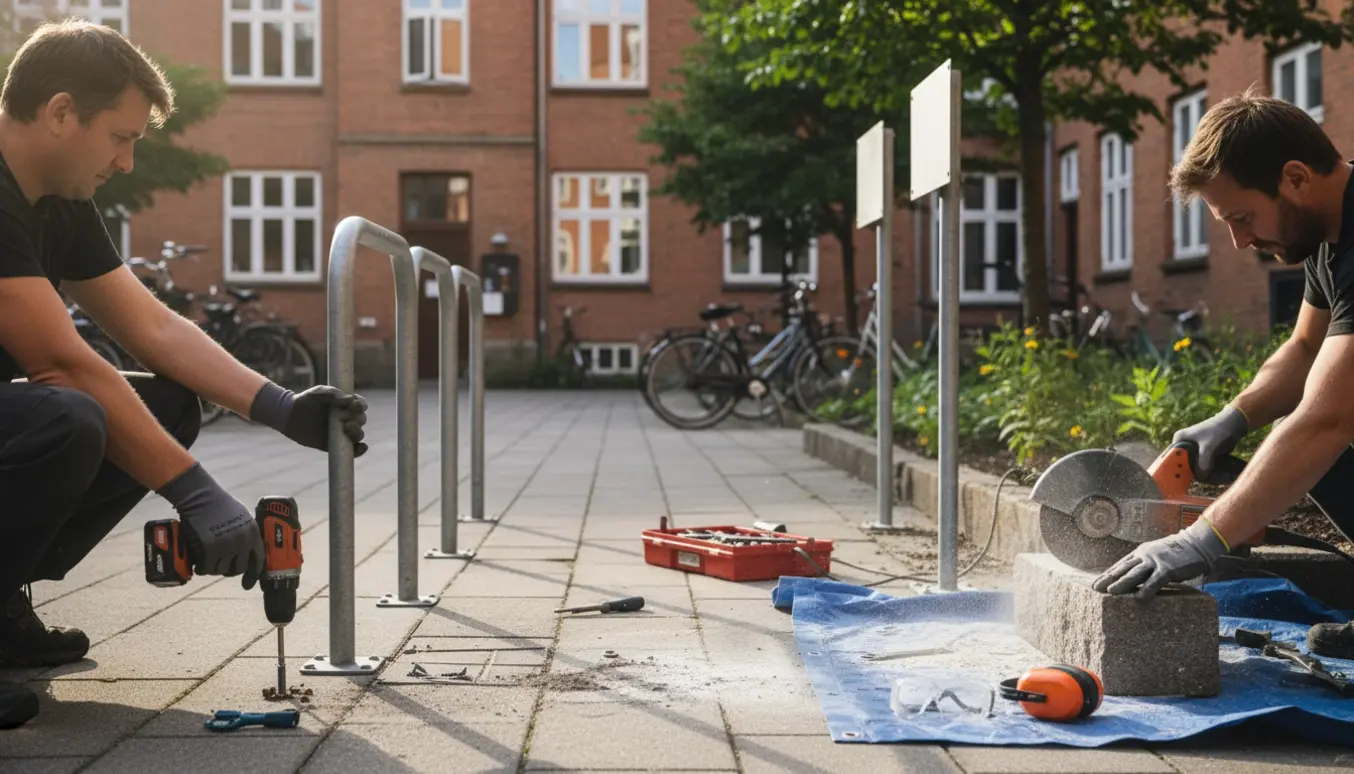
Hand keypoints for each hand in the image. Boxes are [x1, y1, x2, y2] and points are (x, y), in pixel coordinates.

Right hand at [156, 463, 264, 589]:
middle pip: (239, 569)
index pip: (259, 560)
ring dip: (214, 568)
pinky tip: (199, 565)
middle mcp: (243, 542)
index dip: (254, 574)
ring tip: (208, 560)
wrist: (201, 497)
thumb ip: (247, 533)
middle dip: (229, 570)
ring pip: (221, 570)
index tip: (248, 584)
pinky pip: (207, 568)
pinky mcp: (209, 549)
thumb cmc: (220, 504)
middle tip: (220, 565)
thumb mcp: (242, 517)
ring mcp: (226, 546)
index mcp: (253, 534)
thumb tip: (247, 550)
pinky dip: (202, 569)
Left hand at [249, 382, 367, 455]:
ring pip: (358, 435)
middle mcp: (346, 418)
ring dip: (358, 433)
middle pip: (361, 420)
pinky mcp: (334, 445)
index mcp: (345, 405)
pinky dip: (359, 450)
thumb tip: (350, 400)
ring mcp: (341, 432)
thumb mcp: (318, 393)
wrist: (289, 415)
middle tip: (347, 421)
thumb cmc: (305, 401)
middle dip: (358, 420)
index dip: (361, 405)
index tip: (356, 406)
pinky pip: (351, 450)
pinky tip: (362, 447)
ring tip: (347, 429)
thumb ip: (333, 395)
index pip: (360, 405)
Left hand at [1091, 518, 1228, 599]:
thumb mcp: (1155, 556)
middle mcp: (1144, 556)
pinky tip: (1139, 598)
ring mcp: (1156, 561)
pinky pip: (1155, 581)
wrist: (1196, 544)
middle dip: (1108, 579)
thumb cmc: (1176, 553)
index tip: (1094, 584)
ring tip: (1110, 592)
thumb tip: (1132, 580)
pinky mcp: (1168, 569)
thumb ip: (1144, 566)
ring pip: (1135, 574)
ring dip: (1122, 583)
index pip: (1119, 565)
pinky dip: (1147, 589)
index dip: (1106, 575)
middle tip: (1095, 589)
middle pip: (1123, 568)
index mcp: (1140, 553)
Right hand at [1172, 404, 1248, 476]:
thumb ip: (1203, 463)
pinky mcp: (1203, 453)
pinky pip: (1204, 466)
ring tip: (1221, 477)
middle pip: (1186, 465)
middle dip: (1198, 474)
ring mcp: (1193, 449)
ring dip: (1207, 474)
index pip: (1175, 460)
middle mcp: (1183, 445)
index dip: (1181, 471)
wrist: (1234, 423)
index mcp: (1179, 441)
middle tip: (1211, 479)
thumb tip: (1200, 477)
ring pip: (1196, 467)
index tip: (1191, 481)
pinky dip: (1211, 471)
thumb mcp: (1209, 447)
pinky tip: (1222, 475)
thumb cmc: (1219, 431)